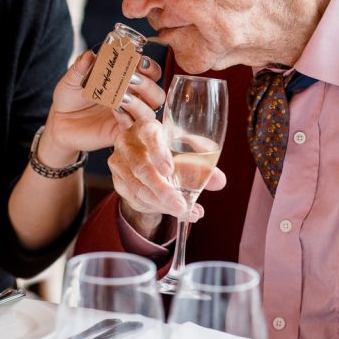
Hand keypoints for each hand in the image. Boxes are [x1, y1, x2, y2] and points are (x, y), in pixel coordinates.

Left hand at [39, 51, 164, 164]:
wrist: (59, 122)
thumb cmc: (71, 97)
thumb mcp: (72, 79)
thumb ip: (81, 67)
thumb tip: (88, 55)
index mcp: (127, 81)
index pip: (150, 73)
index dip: (149, 67)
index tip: (139, 60)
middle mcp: (134, 99)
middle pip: (157, 94)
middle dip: (147, 85)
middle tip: (131, 78)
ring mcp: (129, 118)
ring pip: (149, 113)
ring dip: (139, 103)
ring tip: (121, 96)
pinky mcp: (121, 134)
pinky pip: (133, 128)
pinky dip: (127, 118)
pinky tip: (115, 110)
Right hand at [109, 118, 226, 238]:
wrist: (145, 155)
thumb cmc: (169, 148)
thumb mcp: (186, 150)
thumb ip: (203, 163)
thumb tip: (219, 181)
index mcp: (146, 127)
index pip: (150, 135)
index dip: (159, 152)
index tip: (170, 170)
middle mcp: (128, 142)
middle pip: (142, 167)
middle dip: (163, 190)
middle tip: (181, 205)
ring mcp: (119, 163)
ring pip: (138, 188)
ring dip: (162, 204)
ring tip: (185, 212)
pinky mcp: (118, 182)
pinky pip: (136, 199)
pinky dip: (156, 208)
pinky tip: (173, 211)